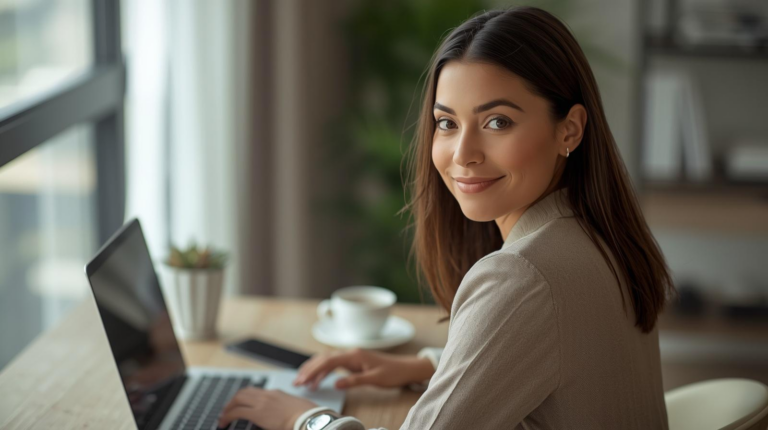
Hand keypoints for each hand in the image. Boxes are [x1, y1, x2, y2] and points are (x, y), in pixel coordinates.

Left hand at [217, 386, 317, 429]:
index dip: (244, 398)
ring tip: (223, 417)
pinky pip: (237, 411)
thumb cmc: (306, 417)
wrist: (308, 419)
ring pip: (238, 399)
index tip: (239, 404)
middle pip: (243, 392)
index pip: (255, 392)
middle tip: (227, 410)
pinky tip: (224, 422)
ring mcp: (262, 402)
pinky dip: (228, 416)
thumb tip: (282, 416)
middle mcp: (267, 395)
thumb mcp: (294, 409)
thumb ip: (285, 409)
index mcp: (276, 393)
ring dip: (228, 407)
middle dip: (233, 401)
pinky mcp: (258, 413)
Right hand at [293, 348, 435, 389]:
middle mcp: (351, 353)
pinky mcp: (353, 362)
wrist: (405, 368)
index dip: (314, 370)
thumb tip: (335, 383)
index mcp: (355, 355)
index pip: (329, 361)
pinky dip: (323, 372)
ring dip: (314, 370)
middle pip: (324, 359)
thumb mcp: (375, 379)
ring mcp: (351, 357)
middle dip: (309, 369)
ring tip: (302, 382)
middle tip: (297, 382)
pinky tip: (317, 381)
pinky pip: (334, 365)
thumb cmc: (392, 373)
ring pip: (327, 360)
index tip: (303, 380)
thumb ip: (355, 381)